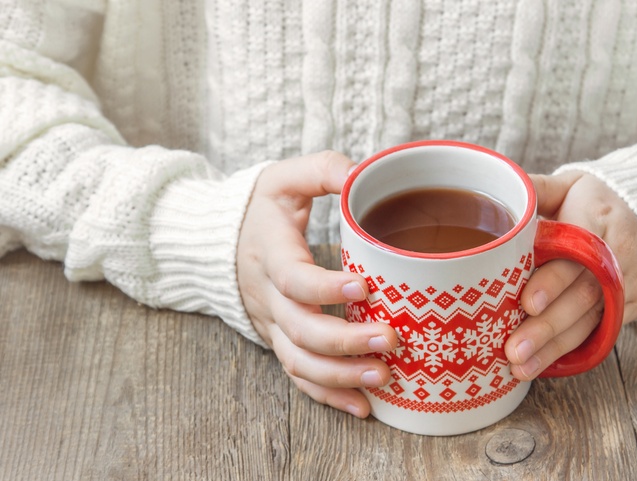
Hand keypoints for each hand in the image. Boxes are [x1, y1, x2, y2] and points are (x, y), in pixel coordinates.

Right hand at [236, 151, 397, 417]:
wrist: (219, 244)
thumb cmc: (261, 210)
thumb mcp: (284, 178)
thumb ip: (323, 169)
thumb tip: (363, 172)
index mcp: (270, 254)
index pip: (292, 279)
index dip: (325, 288)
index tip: (365, 287)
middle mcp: (268, 297)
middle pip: (300, 331)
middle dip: (345, 342)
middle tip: (390, 340)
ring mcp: (273, 325)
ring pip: (300, 362)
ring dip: (341, 376)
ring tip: (384, 377)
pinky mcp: (280, 341)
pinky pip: (300, 376)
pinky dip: (329, 395)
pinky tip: (363, 406)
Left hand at [505, 171, 636, 379]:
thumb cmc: (599, 201)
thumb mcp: (572, 184)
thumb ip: (537, 190)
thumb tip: (497, 189)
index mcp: (599, 220)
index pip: (577, 253)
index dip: (554, 280)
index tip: (527, 301)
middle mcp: (618, 258)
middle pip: (582, 296)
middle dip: (547, 326)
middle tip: (513, 349)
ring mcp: (627, 288)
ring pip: (589, 322)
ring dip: (553, 348)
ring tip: (519, 367)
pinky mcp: (628, 309)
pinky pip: (597, 334)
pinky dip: (567, 352)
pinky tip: (538, 367)